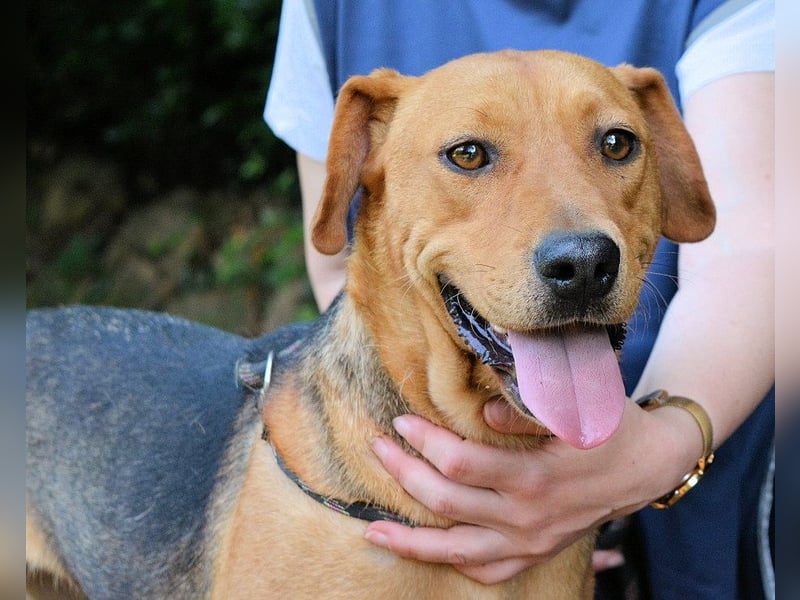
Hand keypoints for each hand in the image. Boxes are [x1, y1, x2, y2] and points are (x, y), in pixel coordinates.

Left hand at [365, 398, 696, 583]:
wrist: (648, 465)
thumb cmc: (608, 427)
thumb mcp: (575, 409)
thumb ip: (524, 411)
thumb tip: (481, 414)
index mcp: (535, 476)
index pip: (459, 463)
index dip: (423, 442)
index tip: (402, 421)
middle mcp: (527, 516)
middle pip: (445, 502)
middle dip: (403, 474)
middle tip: (378, 448)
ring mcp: (530, 541)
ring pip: (455, 550)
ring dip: (410, 540)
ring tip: (373, 530)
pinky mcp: (535, 553)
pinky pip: (486, 571)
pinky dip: (451, 562)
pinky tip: (426, 549)